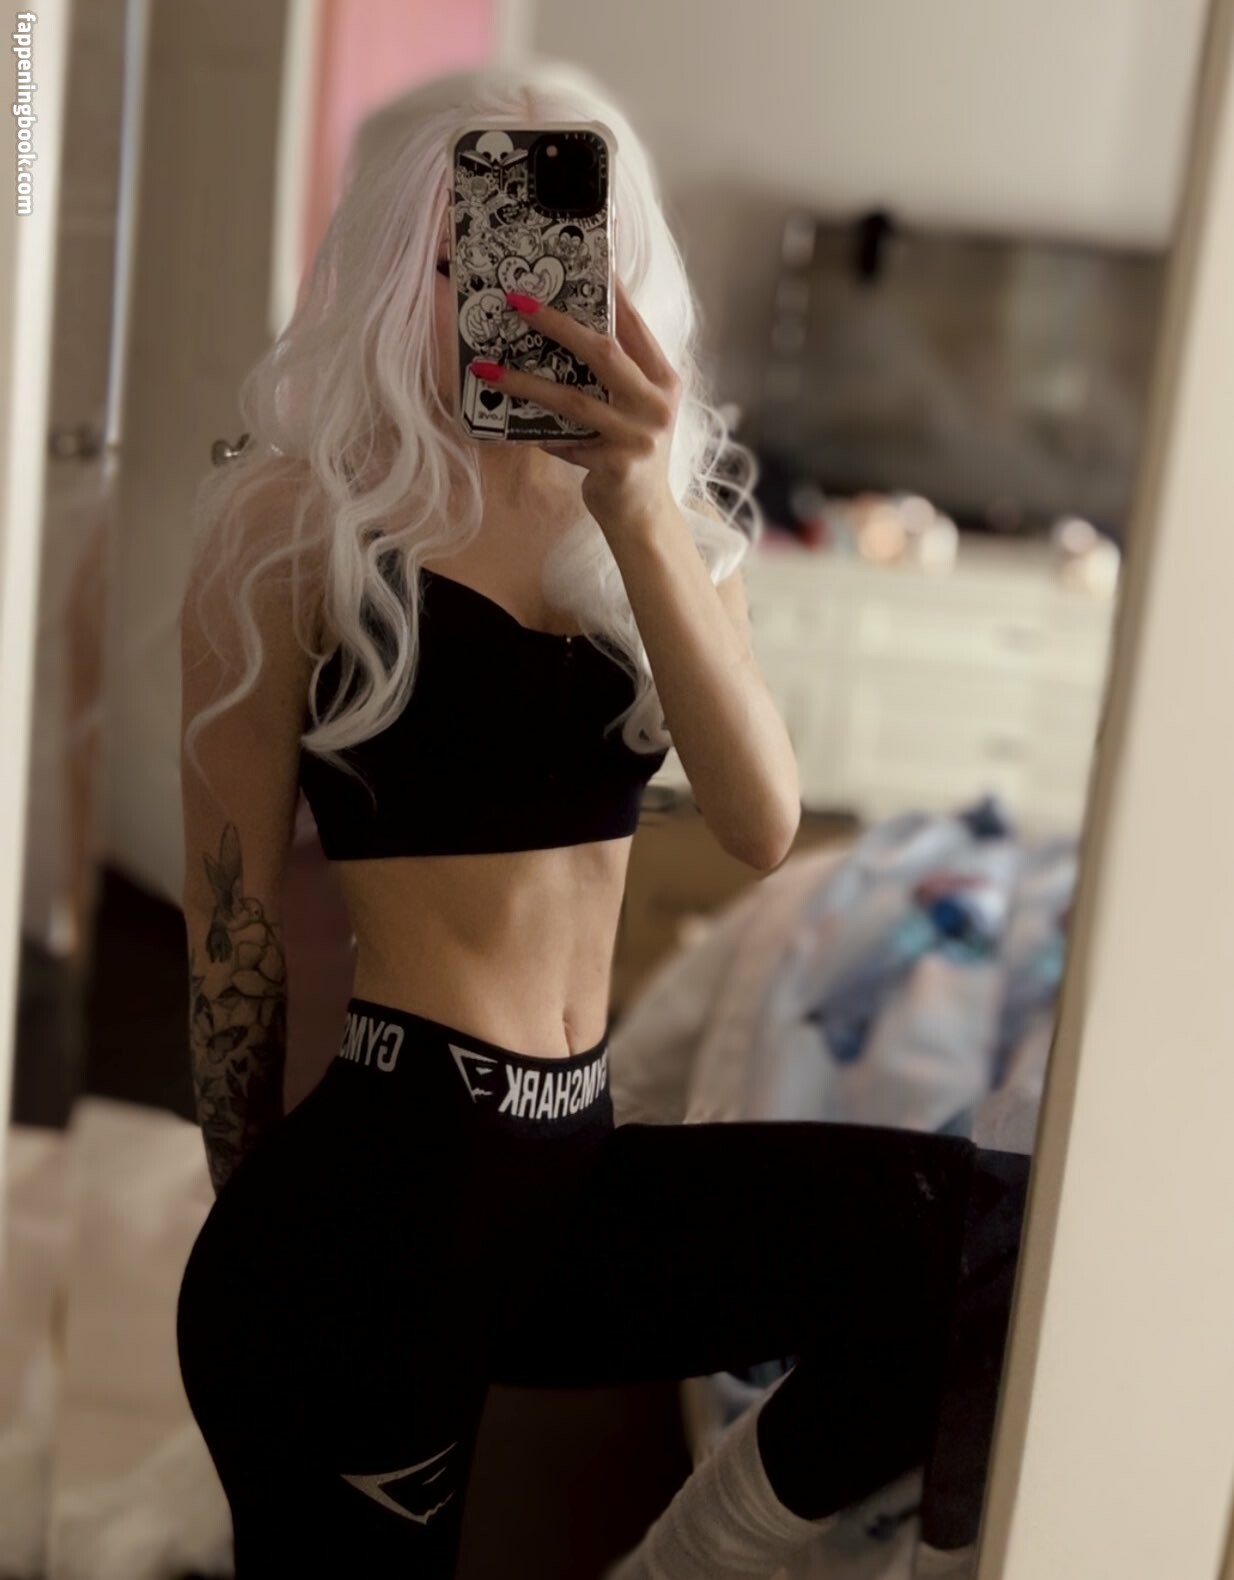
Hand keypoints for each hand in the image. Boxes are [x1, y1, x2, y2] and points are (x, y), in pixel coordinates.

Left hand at [469, 276, 681, 537]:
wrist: (645, 517)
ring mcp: (639, 435)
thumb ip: (613, 376)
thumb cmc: (630, 454)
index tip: (581, 258)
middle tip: (516, 300)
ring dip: (525, 381)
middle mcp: (657, 402)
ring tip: (486, 368)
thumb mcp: (632, 409)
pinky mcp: (617, 464)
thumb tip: (561, 332)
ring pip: (574, 398)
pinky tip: (510, 427)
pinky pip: (565, 441)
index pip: (633, 323)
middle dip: (557, 322)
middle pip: (603, 350)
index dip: (609, 291)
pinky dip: (538, 434)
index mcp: (663, 379)